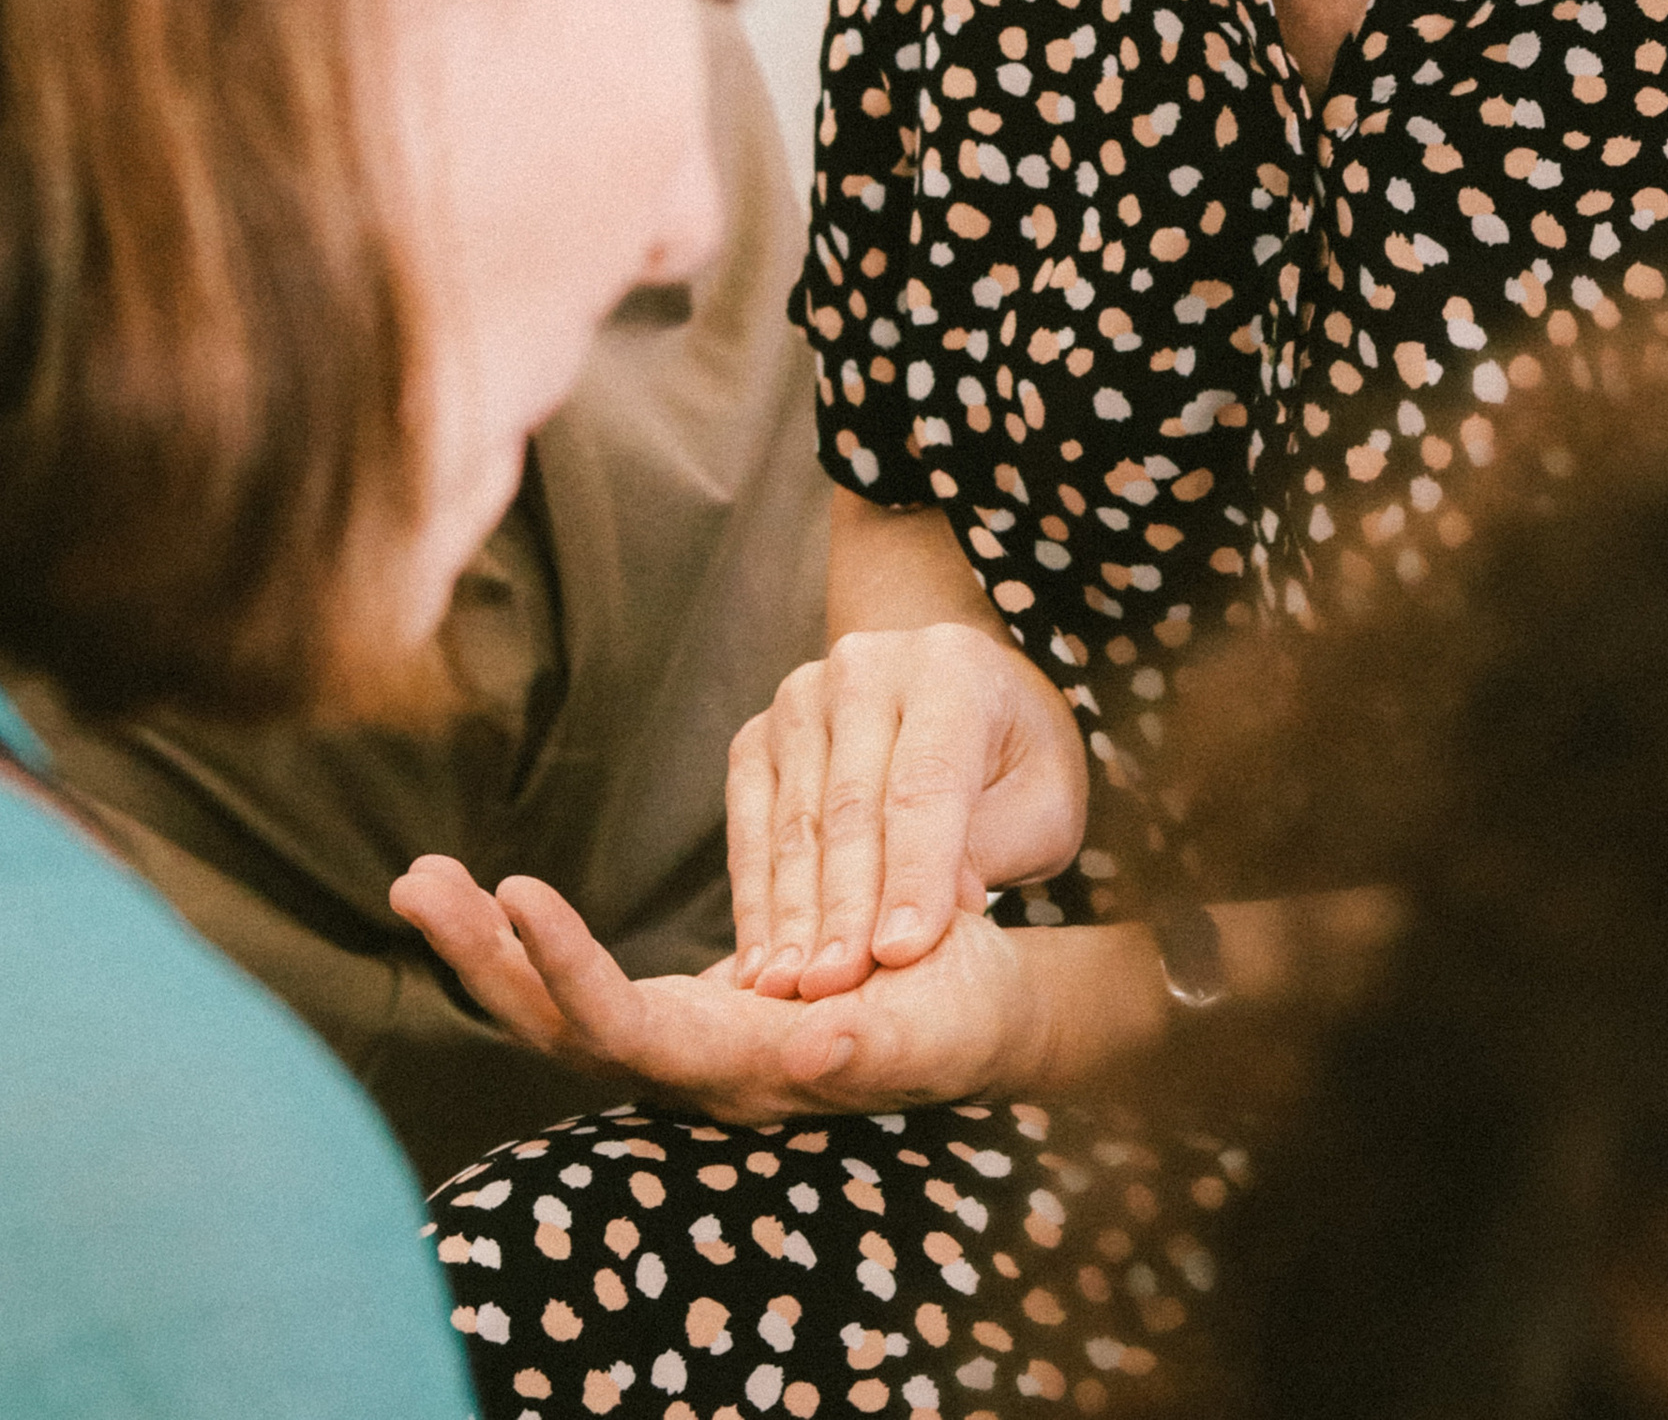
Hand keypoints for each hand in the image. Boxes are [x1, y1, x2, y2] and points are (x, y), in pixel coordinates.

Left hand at [388, 856, 1050, 1124]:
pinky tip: (489, 898)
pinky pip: (577, 986)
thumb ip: (872, 1044)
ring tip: (423, 879)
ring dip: (483, 948)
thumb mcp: (932, 1024)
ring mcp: (673, 1046)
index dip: (567, 970)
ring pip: (552, 1013)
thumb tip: (814, 1048)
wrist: (964, 1017)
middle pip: (558, 1032)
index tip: (518, 893)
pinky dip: (524, 943)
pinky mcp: (673, 1012)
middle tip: (417, 882)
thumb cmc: (956, 1014)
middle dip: (484, 961)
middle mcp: (689, 1074)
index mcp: (740, 1072)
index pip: (626, 1031)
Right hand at [725, 621, 1088, 998]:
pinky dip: (754, 899)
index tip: (899, 954)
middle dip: (844, 907)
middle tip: (836, 989)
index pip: (925, 781)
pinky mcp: (758, 735)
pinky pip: (750, 825)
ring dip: (792, 914)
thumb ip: (994, 846)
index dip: (913, 872)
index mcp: (950, 667)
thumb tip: (932, 914)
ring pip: (796, 821)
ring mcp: (801, 697)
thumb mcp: (1041, 802)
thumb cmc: (1015, 761)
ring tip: (789, 991)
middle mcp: (866, 667)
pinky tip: (760, 962)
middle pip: (851, 804)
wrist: (964, 699)